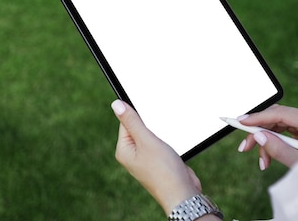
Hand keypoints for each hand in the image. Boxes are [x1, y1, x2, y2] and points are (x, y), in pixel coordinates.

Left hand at [111, 100, 201, 214]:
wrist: (182, 193)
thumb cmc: (164, 170)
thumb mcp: (146, 141)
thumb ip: (132, 121)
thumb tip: (116, 104)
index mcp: (124, 150)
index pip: (126, 122)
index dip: (139, 115)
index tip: (150, 115)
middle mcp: (132, 155)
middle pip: (140, 127)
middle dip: (152, 125)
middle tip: (160, 134)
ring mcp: (146, 158)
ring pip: (152, 136)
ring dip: (161, 134)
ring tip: (166, 144)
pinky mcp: (158, 161)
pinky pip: (161, 144)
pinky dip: (167, 142)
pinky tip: (172, 148)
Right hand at [237, 104, 297, 169]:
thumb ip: (278, 149)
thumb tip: (258, 136)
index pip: (280, 113)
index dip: (258, 117)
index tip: (240, 122)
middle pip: (275, 117)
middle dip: (259, 133)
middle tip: (245, 148)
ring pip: (276, 123)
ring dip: (265, 140)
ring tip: (262, 161)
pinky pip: (281, 128)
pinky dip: (273, 141)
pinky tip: (268, 155)